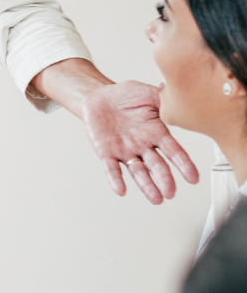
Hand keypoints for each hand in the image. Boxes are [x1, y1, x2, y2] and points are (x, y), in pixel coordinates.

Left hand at [79, 80, 197, 203]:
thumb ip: (163, 97)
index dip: (183, 164)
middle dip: (164, 180)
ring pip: (138, 171)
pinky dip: (116, 180)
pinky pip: (112, 168)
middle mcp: (143, 145)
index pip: (173, 151)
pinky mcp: (107, 153)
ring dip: (147, 185)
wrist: (98, 97)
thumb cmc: (125, 95)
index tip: (193, 178)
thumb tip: (179, 98)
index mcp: (156, 132)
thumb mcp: (147, 93)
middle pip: (157, 166)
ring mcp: (125, 151)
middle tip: (171, 193)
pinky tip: (121, 191)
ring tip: (156, 199)